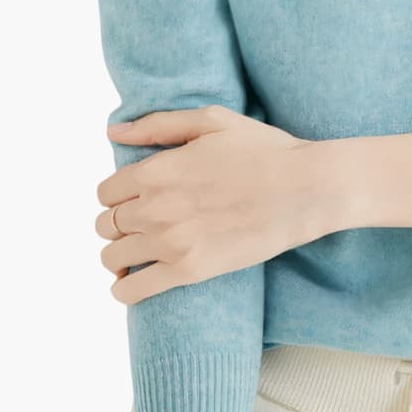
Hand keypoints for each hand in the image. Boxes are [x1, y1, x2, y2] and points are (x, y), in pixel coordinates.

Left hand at [94, 105, 340, 303]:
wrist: (306, 188)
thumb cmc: (264, 149)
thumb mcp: (213, 121)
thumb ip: (158, 125)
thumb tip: (112, 132)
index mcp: (158, 169)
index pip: (106, 191)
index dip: (117, 193)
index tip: (135, 197)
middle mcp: (156, 206)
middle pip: (106, 224)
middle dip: (118, 222)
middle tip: (142, 222)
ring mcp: (171, 241)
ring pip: (112, 257)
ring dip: (119, 253)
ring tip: (140, 250)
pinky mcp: (190, 270)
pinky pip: (130, 290)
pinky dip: (124, 288)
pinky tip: (134, 280)